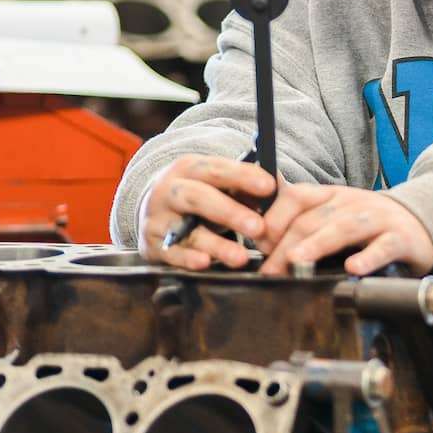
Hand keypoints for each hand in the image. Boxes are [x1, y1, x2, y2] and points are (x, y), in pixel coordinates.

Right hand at [139, 155, 275, 269]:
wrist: (153, 211)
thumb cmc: (200, 196)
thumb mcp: (217, 186)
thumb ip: (244, 187)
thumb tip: (280, 191)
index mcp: (189, 168)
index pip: (217, 169)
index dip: (243, 176)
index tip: (270, 186)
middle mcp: (169, 190)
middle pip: (198, 197)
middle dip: (230, 212)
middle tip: (258, 228)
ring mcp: (157, 218)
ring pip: (186, 230)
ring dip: (215, 244)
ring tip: (240, 257)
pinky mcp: (152, 244)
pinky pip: (171, 253)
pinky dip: (188, 259)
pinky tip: (205, 263)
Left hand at [256, 183, 432, 277]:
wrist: (421, 224)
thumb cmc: (369, 227)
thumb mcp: (334, 216)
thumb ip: (301, 220)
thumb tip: (257, 235)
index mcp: (331, 196)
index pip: (295, 197)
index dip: (272, 218)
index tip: (256, 243)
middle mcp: (352, 202)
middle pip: (313, 219)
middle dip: (286, 245)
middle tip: (269, 270)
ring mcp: (378, 218)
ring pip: (343, 227)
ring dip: (318, 244)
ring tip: (299, 261)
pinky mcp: (401, 237)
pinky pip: (384, 246)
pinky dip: (368, 257)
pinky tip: (354, 269)